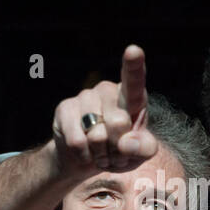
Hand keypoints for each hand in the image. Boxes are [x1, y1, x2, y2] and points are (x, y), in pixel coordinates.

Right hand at [50, 44, 157, 173]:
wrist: (86, 159)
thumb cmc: (119, 152)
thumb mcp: (139, 153)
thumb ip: (144, 148)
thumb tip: (126, 142)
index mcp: (132, 97)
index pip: (134, 81)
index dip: (134, 66)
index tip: (134, 50)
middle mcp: (108, 91)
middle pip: (118, 123)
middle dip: (117, 147)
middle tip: (114, 152)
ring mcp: (85, 97)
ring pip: (96, 136)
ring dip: (100, 154)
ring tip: (99, 151)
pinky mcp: (65, 108)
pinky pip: (77, 142)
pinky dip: (84, 156)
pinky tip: (84, 152)